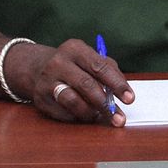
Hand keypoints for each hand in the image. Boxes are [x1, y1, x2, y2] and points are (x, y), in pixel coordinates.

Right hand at [9, 37, 134, 123]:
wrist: (37, 68)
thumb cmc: (73, 64)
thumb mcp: (89, 58)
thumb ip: (108, 70)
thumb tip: (122, 91)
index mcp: (75, 49)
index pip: (100, 67)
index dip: (117, 84)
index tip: (130, 98)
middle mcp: (58, 63)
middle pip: (87, 85)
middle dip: (106, 104)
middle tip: (119, 118)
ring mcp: (47, 81)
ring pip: (73, 101)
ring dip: (90, 113)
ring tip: (98, 115)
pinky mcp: (40, 99)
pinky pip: (63, 113)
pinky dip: (77, 117)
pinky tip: (83, 116)